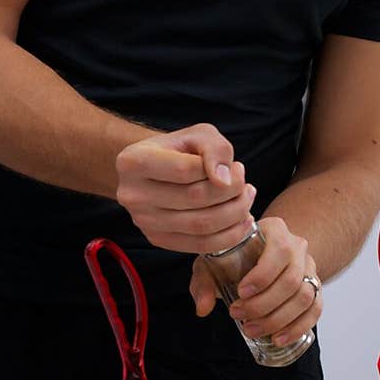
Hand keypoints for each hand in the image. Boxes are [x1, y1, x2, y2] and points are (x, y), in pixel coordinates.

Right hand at [115, 122, 255, 252]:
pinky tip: (241, 220)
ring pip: (200, 225)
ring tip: (246, 198)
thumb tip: (224, 180)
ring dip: (235, 213)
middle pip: (194, 199)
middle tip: (245, 184)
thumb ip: (214, 148)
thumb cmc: (179, 150)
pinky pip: (200, 245)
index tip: (236, 167)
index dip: (219, 170)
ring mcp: (143, 221)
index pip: (185, 170)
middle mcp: (133, 194)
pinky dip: (229, 235)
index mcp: (133, 162)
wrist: (156, 171)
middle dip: (232, 192)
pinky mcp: (157, 239)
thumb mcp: (198, 135)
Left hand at [190, 215, 322, 345]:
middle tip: (239, 315)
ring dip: (279, 319)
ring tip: (253, 330)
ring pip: (305, 297)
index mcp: (276, 230)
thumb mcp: (213, 262)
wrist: (259, 256)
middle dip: (264, 304)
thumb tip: (203, 308)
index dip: (263, 275)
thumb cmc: (234, 257)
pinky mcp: (315, 289)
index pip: (279, 250)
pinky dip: (298, 327)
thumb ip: (204, 282)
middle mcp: (297, 247)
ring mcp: (310, 268)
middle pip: (292, 279)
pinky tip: (278, 339)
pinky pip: (315, 310)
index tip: (241, 292)